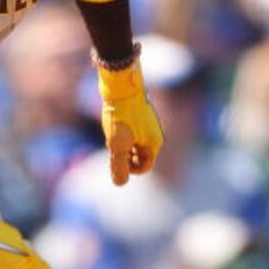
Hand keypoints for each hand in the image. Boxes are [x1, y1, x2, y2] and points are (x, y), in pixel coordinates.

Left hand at [97, 57, 163, 185]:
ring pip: (137, 142)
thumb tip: (120, 183)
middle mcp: (157, 133)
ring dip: (124, 144)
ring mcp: (151, 122)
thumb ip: (119, 166)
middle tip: (112, 147)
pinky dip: (125, 133)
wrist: (121, 84)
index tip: (116, 160)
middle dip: (126, 156)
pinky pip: (135, 130)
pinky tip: (114, 124)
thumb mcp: (117, 144)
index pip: (144, 166)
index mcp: (155, 143)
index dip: (130, 169)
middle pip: (141, 155)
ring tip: (112, 135)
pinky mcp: (143, 113)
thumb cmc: (121, 115)